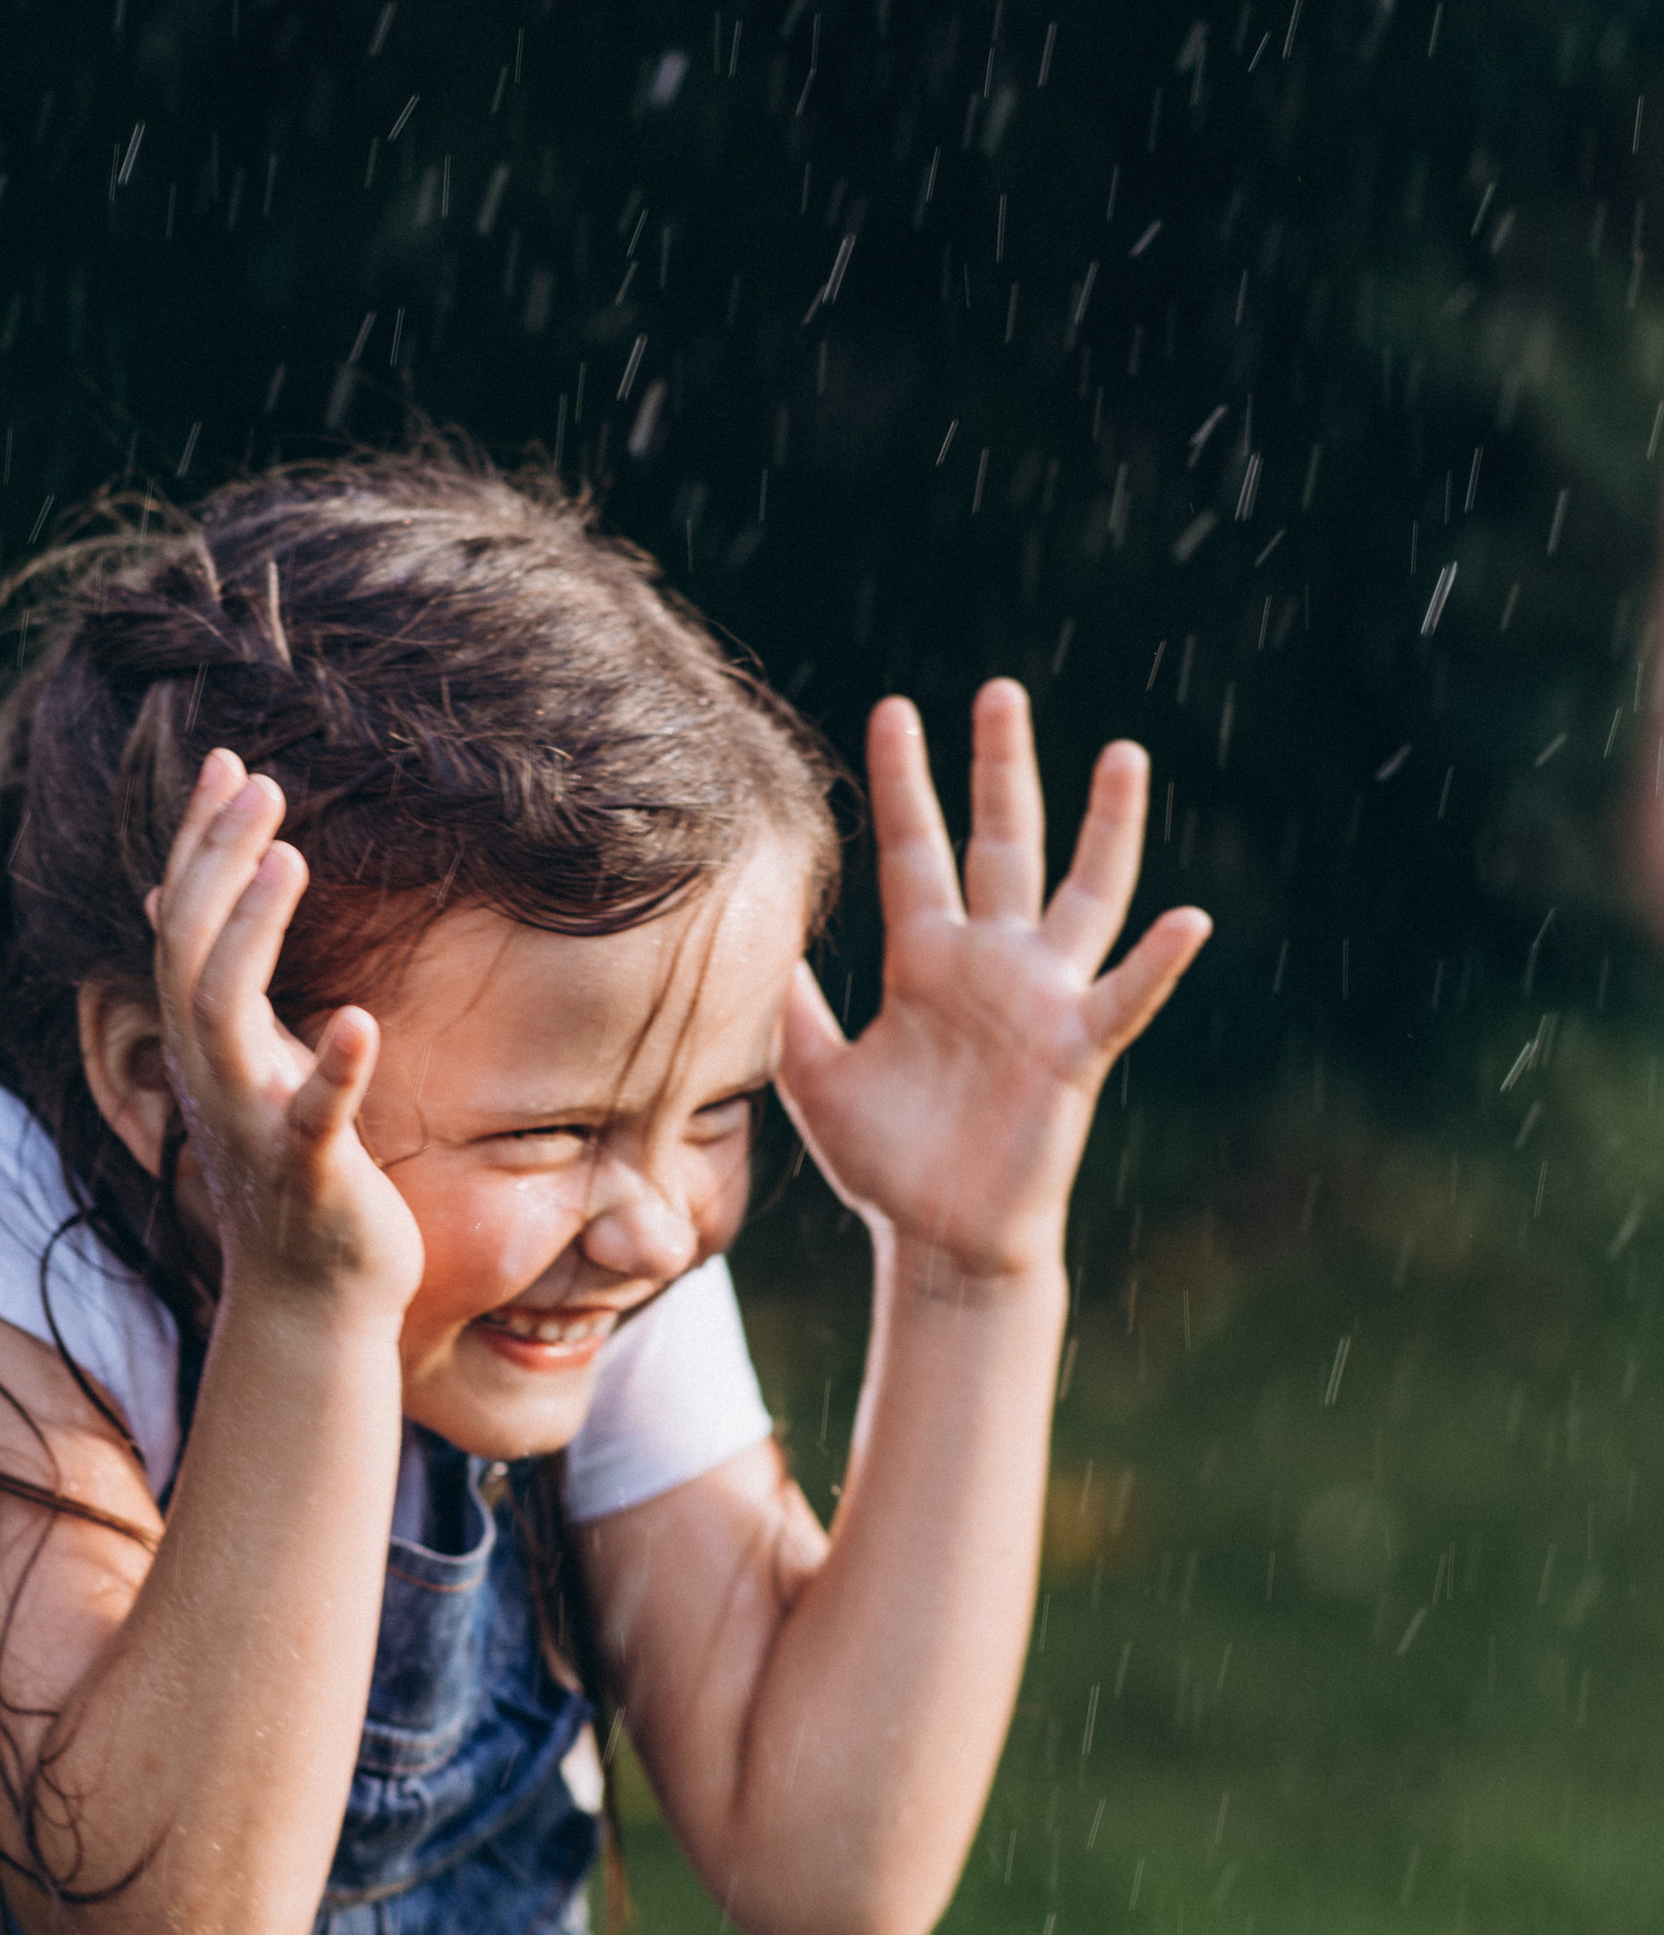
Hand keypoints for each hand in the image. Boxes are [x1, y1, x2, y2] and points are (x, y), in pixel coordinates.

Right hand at [147, 750, 424, 1320]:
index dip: (199, 842)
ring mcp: (250, 1122)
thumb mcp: (245, 1062)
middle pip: (188, 950)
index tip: (228, 762)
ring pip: (221, 1014)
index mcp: (204, 1043)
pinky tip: (354, 1018)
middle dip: (216, 863)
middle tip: (258, 784)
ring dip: (250, 931)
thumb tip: (163, 893)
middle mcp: (211, 1074)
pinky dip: (329, 1067)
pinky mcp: (307, 1172)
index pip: (180, 922)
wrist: (312, 1299)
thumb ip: (214, 982)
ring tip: (288, 858)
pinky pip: (310, 1115)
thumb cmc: (290, 1172)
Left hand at [778, 682, 1210, 1283]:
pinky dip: (1157, 963)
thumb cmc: (884, 1164)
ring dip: (1107, 828)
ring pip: (1084, 895)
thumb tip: (748, 943)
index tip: (893, 710)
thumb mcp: (814, 1076)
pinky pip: (1123, 998)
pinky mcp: (1076, 1054)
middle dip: (1001, 769)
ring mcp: (1040, 1002)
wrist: (939, 1242)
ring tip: (1124, 755)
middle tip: (1000, 692)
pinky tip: (1186, 919)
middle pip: (1002, 843)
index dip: (904, 783)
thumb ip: (787, 1009)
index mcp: (926, 961)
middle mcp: (990, 964)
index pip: (913, 849)